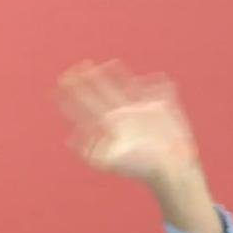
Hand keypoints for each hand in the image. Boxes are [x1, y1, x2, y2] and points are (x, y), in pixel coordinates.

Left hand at [57, 60, 222, 232]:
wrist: (170, 170)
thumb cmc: (141, 168)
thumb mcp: (111, 162)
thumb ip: (90, 153)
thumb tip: (69, 140)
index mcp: (110, 126)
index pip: (86, 106)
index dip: (73, 94)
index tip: (61, 81)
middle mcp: (122, 116)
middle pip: (100, 93)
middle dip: (87, 81)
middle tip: (72, 69)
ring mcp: (141, 111)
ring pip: (125, 86)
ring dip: (116, 75)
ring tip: (109, 63)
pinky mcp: (161, 109)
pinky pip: (158, 90)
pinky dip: (156, 83)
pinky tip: (153, 78)